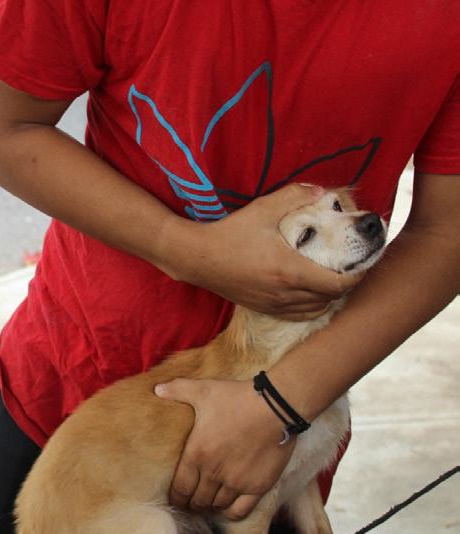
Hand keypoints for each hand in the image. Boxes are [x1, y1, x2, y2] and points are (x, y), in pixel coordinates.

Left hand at [155, 377, 293, 519]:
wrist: (275, 406)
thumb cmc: (236, 398)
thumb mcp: (203, 390)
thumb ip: (178, 390)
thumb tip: (157, 388)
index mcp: (196, 454)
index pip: (180, 489)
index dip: (176, 498)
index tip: (176, 500)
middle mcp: (214, 473)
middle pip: (198, 500)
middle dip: (193, 503)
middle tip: (193, 502)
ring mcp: (236, 482)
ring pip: (217, 505)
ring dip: (212, 505)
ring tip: (210, 502)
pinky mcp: (258, 486)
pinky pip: (240, 511)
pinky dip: (232, 512)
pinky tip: (229, 506)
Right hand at [167, 184, 363, 318]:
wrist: (196, 258)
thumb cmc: (229, 233)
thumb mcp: (262, 209)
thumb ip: (295, 196)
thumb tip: (321, 191)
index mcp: (291, 271)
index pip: (338, 284)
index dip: (358, 276)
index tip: (364, 263)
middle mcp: (285, 293)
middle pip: (330, 298)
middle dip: (346, 284)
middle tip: (351, 267)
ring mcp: (273, 304)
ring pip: (315, 310)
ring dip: (328, 297)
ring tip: (332, 279)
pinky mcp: (262, 308)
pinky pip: (297, 315)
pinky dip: (311, 307)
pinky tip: (310, 294)